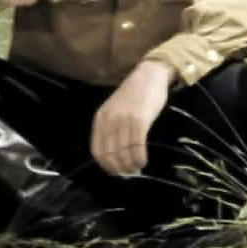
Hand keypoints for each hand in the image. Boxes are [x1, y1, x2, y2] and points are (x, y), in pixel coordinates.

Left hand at [91, 61, 174, 176]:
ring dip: (130, 165)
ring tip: (137, 168)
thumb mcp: (115, 109)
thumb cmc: (134, 94)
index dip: (105, 165)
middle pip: (110, 154)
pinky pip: (137, 146)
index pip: (97, 150)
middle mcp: (109, 121)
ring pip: (123, 152)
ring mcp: (124, 120)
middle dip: (119, 168)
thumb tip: (116, 154)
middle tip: (128, 172)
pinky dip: (139, 158)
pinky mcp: (139, 120)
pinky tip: (143, 161)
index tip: (115, 172)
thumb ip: (112, 128)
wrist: (149, 75)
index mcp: (100, 119)